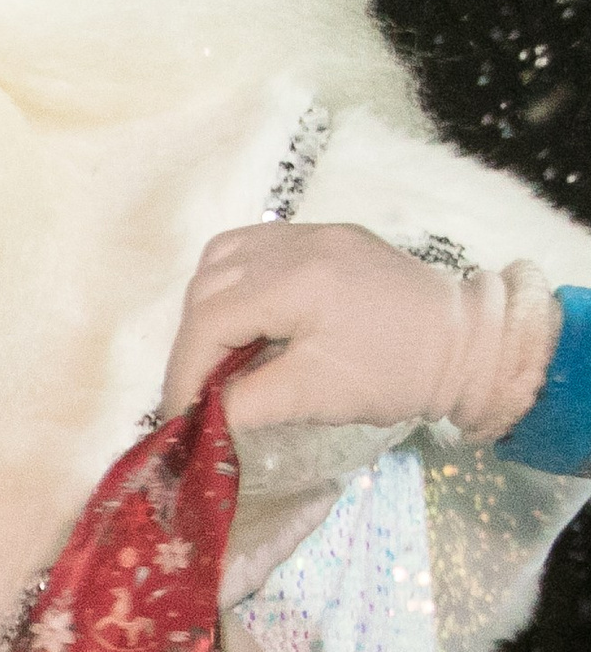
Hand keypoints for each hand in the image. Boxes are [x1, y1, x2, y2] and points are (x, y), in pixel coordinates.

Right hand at [158, 222, 557, 440]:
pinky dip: (234, 284)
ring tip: (220, 351)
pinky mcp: (326, 238)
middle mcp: (296, 244)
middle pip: (207, 286)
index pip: (208, 320)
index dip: (183, 372)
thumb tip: (197, 418)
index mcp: (295, 280)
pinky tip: (248, 318)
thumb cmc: (396, 373)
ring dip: (207, 307)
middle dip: (192, 343)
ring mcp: (312, 233)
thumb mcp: (313, 397)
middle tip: (198, 390)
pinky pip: (255, 248)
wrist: (470, 343)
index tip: (180, 415)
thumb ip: (244, 404)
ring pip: (222, 259)